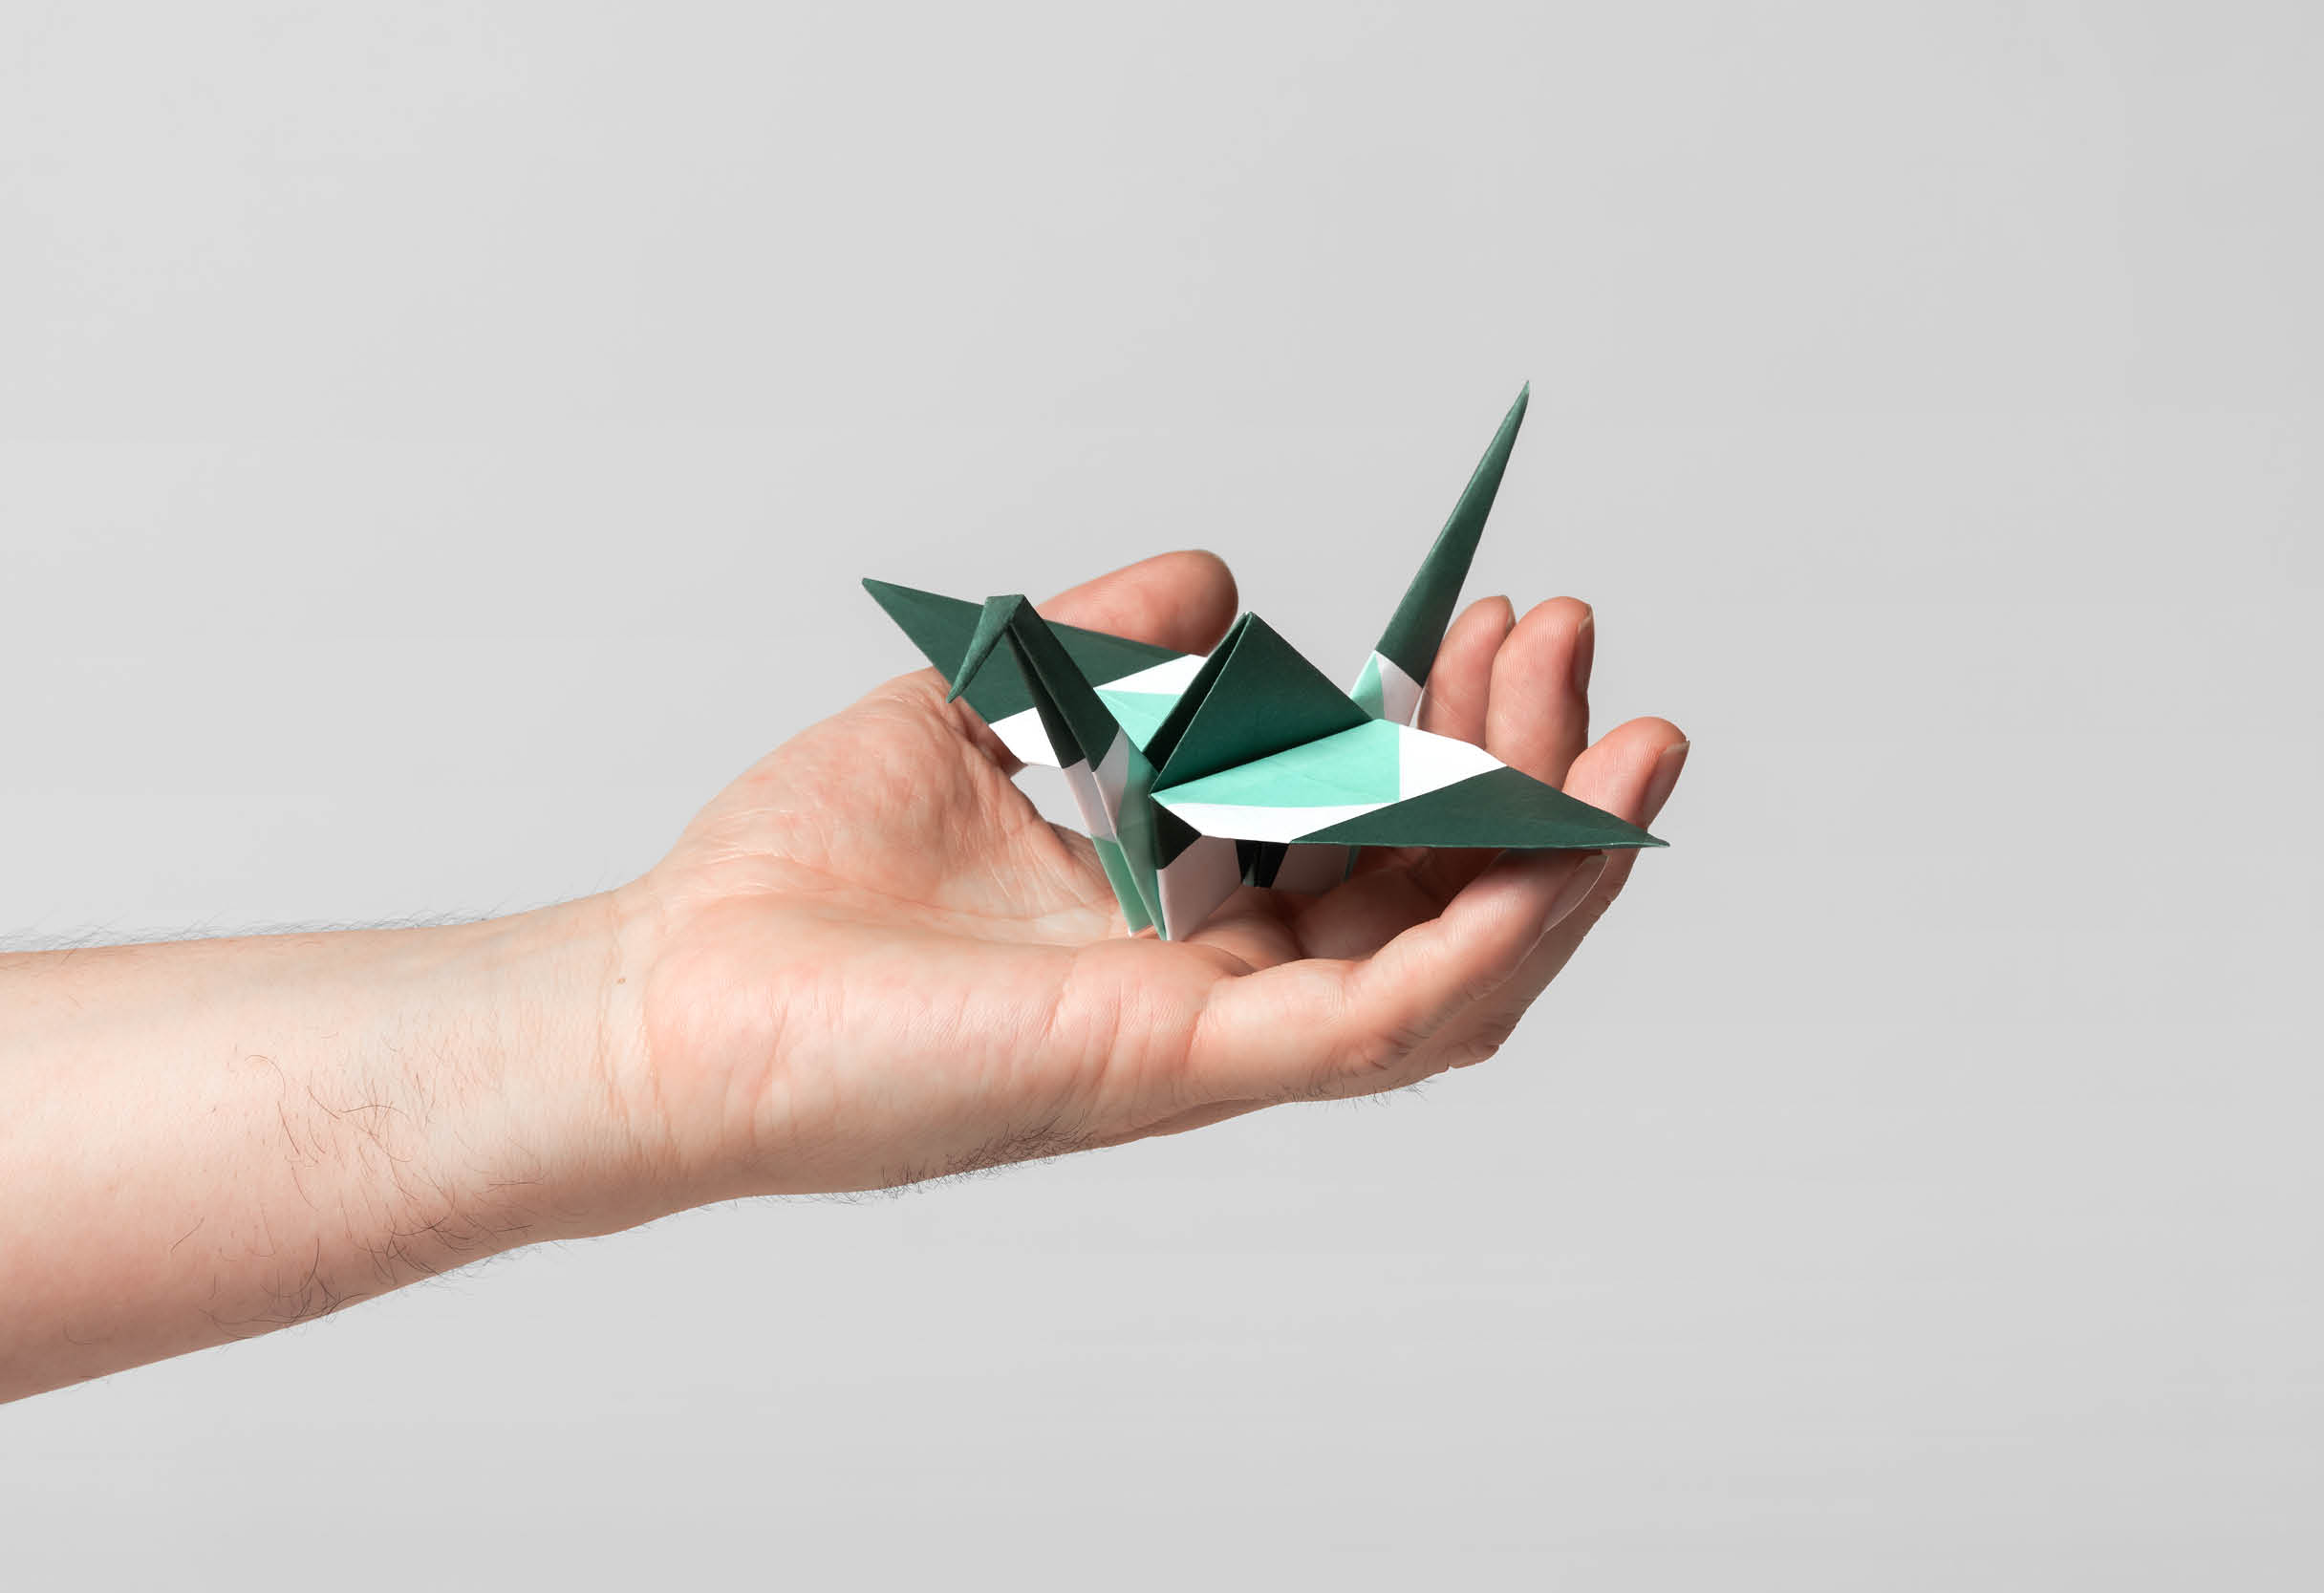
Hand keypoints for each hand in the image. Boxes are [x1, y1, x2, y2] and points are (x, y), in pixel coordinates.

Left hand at [606, 551, 1688, 1203]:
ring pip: (1450, 977)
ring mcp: (1210, 1036)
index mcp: (1186, 908)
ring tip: (1626, 737)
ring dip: (1552, 857)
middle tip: (1565, 637)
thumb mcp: (983, 706)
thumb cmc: (801, 881)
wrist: (672, 995)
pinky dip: (1483, 945)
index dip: (1456, 729)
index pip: (1373, 833)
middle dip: (1528, 763)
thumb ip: (1110, 645)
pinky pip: (1377, 1029)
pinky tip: (1551, 850)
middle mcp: (1221, 981)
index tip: (1493, 614)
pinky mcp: (1177, 1066)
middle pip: (1435, 893)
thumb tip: (1224, 581)